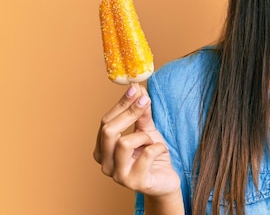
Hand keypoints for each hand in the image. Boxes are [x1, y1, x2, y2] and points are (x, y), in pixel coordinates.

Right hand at [93, 83, 180, 198]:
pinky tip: (161, 150)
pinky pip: (146, 154)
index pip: (105, 122)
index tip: (135, 88)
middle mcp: (105, 164)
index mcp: (103, 150)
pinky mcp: (135, 182)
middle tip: (145, 100)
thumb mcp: (147, 130)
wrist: (165, 181)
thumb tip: (138, 90)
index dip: (121, 104)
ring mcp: (118, 175)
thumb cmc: (153, 156)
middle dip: (128, 112)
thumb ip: (141, 114)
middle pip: (108, 131)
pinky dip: (158, 147)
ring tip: (152, 140)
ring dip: (144, 136)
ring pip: (124, 143)